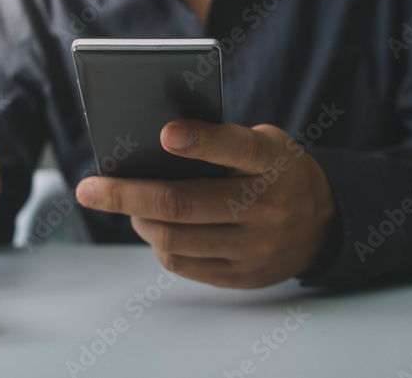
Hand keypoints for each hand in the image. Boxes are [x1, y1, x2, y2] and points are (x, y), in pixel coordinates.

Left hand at [75, 120, 334, 287]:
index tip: (165, 134)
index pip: (237, 148)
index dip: (201, 140)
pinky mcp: (243, 276)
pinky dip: (159, 244)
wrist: (324, 221)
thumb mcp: (265, 142)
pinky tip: (152, 227)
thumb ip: (221, 141)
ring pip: (174, 239)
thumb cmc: (277, 170)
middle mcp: (266, 207)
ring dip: (138, 221)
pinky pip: (183, 264)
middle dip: (126, 195)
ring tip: (125, 206)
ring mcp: (255, 247)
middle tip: (88, 190)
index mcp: (272, 162)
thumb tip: (151, 149)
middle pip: (182, 204)